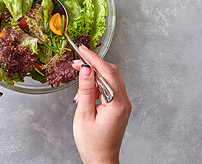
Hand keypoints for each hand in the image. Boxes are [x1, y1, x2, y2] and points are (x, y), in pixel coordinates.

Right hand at [72, 46, 130, 163]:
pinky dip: (97, 83)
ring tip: (78, 74)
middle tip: (76, 61)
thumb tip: (85, 70)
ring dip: (95, 73)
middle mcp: (124, 102)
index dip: (93, 59)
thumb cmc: (92, 143)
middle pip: (111, 72)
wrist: (101, 160)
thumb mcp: (84, 115)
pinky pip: (110, 87)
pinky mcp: (119, 107)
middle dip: (93, 64)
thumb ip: (85, 90)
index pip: (106, 72)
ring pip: (111, 78)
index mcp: (117, 104)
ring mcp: (123, 104)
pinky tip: (86, 88)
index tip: (82, 50)